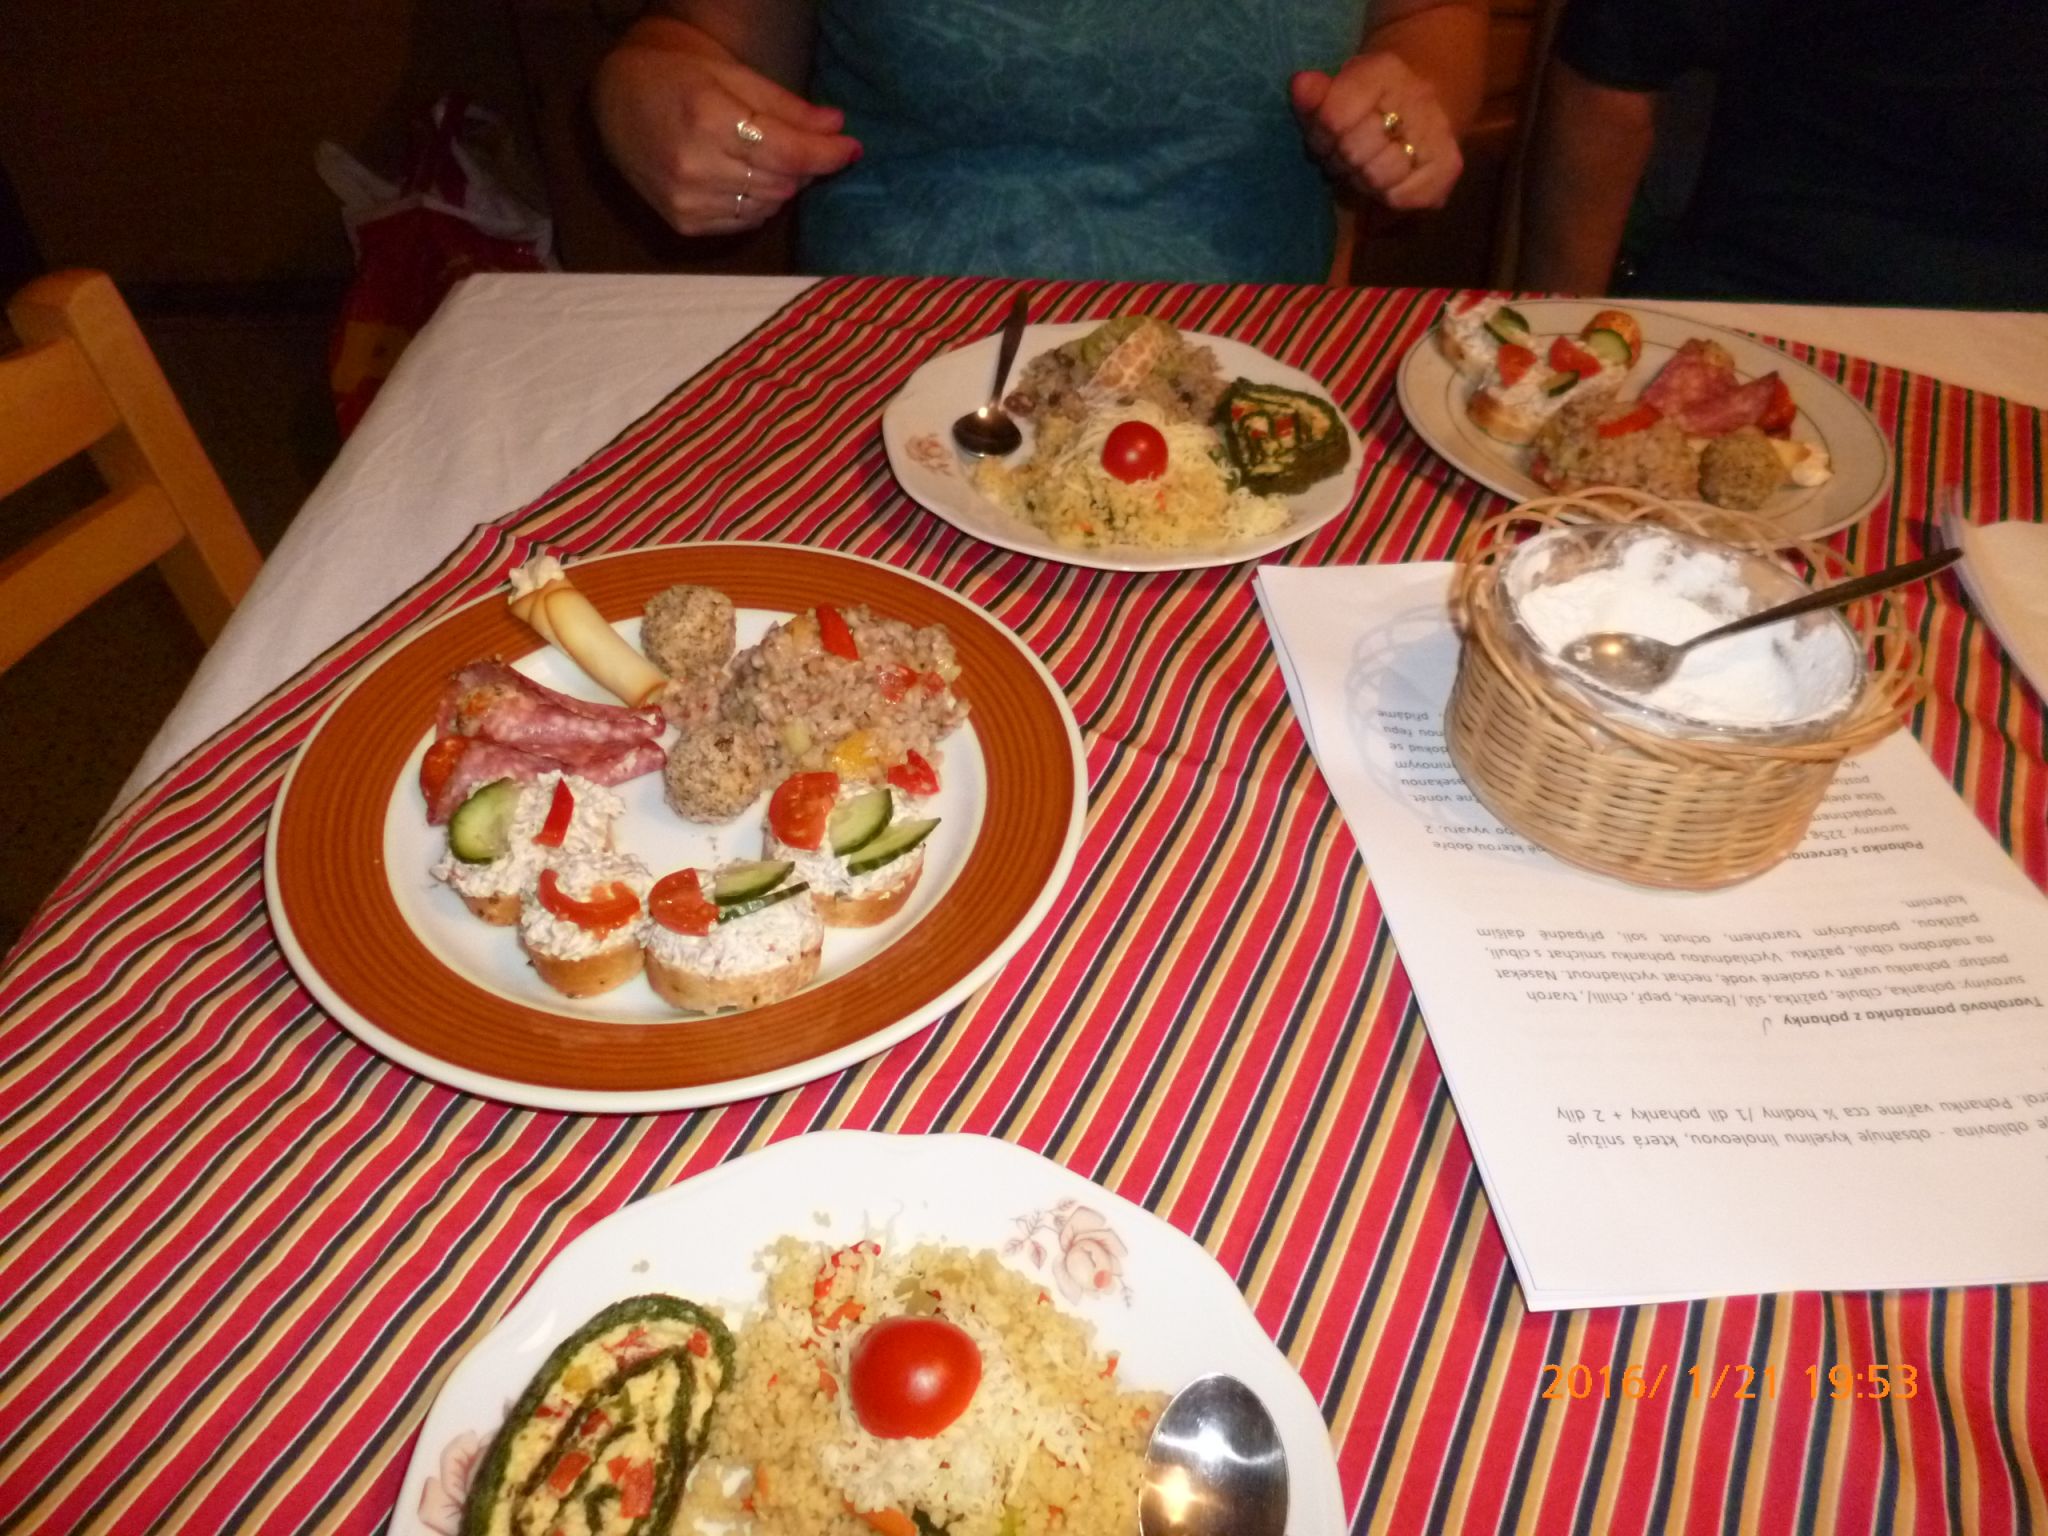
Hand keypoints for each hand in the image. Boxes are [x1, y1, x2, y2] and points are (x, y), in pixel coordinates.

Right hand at [593, 23, 860, 236]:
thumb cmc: (678, 77)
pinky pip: (744, 222)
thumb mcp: (733, 75)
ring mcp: (686, 200)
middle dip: (804, 166)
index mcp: (708, 120)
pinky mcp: (683, 223)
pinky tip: (744, 179)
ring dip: (781, 186)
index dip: (826, 153)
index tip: (852, 148)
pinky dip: (757, 204)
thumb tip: (836, 128)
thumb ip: (787, 107)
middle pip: (782, 182)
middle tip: (806, 146)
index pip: (788, 152)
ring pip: (767, 207)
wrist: (616, 98)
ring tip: (769, 159)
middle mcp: (695, 166)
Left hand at [1291, 52, 1462, 211]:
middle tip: (1342, 156)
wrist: (1426, 101)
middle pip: (1354, 152)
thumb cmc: (1369, 102)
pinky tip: (1386, 181)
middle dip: (1339, 161)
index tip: (1323, 139)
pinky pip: (1401, 197)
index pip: (1334, 118)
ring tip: (1363, 167)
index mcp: (1385, 71)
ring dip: (1361, 180)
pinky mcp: (1449, 166)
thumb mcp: (1337, 91)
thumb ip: (1315, 95)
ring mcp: (1438, 131)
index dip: (1320, 137)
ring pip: (1378, 178)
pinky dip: (1386, 196)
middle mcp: (1418, 98)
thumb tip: (1300, 84)